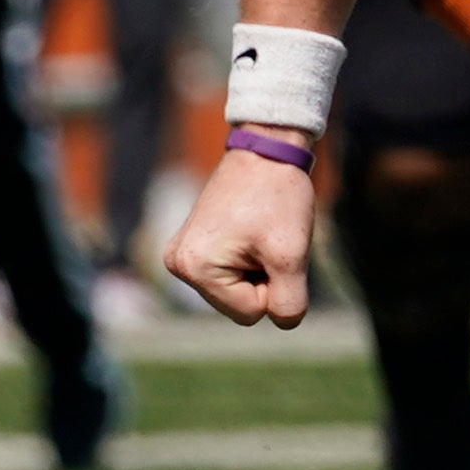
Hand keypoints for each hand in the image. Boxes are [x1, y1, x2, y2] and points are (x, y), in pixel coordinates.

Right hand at [163, 136, 317, 325]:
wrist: (267, 147)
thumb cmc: (278, 196)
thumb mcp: (292, 255)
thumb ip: (289, 303)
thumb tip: (282, 322)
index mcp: (194, 268)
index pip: (250, 312)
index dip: (275, 283)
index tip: (273, 243)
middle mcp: (178, 264)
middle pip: (239, 304)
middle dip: (264, 277)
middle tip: (268, 235)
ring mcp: (182, 253)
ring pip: (237, 290)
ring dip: (258, 267)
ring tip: (260, 229)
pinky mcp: (193, 243)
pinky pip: (230, 272)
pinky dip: (250, 257)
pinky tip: (251, 229)